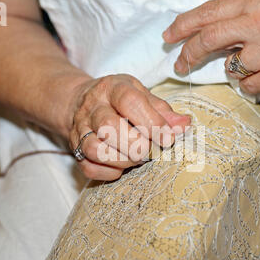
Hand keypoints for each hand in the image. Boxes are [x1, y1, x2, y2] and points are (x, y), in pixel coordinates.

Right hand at [68, 74, 190, 180]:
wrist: (80, 103)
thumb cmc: (118, 100)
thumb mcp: (141, 95)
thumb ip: (162, 111)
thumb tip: (185, 125)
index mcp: (112, 88)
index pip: (130, 101)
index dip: (152, 122)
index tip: (168, 138)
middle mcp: (92, 107)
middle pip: (110, 127)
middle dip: (137, 144)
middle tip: (150, 150)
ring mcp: (80, 129)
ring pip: (96, 149)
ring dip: (123, 160)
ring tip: (137, 158)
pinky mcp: (74, 149)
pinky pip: (89, 167)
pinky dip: (109, 172)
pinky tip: (121, 165)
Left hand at [163, 0, 259, 94]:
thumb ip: (246, 9)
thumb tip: (213, 24)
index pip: (208, 13)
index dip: (183, 25)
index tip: (169, 36)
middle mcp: (259, 22)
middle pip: (208, 40)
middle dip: (188, 54)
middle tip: (180, 65)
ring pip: (229, 67)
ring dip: (233, 68)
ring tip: (253, 61)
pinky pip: (247, 86)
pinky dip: (250, 84)